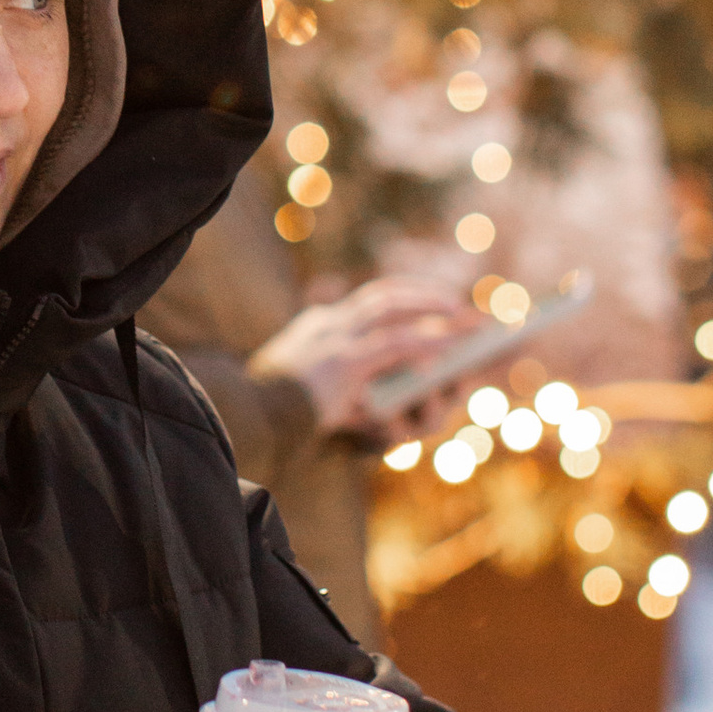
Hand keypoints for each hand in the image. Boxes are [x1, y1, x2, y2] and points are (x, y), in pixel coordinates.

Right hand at [253, 274, 472, 436]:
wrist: (251, 417)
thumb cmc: (273, 410)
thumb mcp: (305, 386)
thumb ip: (337, 381)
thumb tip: (380, 400)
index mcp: (316, 326)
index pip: (364, 303)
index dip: (399, 299)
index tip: (423, 301)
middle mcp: (327, 323)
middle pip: (383, 295)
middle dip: (421, 295)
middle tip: (454, 302)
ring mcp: (334, 338)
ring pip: (392, 309)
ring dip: (430, 308)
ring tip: (462, 314)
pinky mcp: (344, 361)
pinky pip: (394, 345)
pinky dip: (423, 342)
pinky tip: (446, 346)